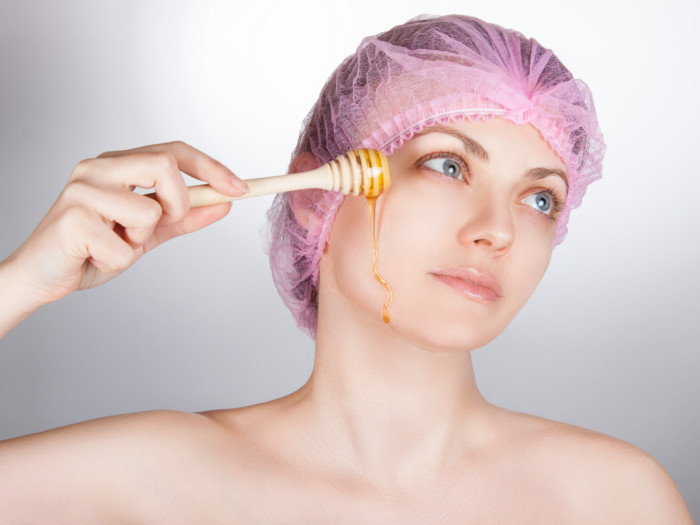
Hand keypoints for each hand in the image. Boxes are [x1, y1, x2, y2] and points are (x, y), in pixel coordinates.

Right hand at [1, 141, 246, 312]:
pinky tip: (94, 257)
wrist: (41, 277)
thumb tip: (224, 203)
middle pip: (164, 164)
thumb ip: (182, 217)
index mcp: (117, 165)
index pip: (173, 151)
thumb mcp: (146, 233)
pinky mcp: (71, 219)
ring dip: (139, 241)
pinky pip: (125, 247)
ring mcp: (82, 190)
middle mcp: (98, 168)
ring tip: (112, 246)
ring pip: (149, 211)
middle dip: (178, 202)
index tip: (241, 189)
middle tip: (160, 224)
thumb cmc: (91, 250)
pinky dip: (118, 262)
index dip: (211, 168)